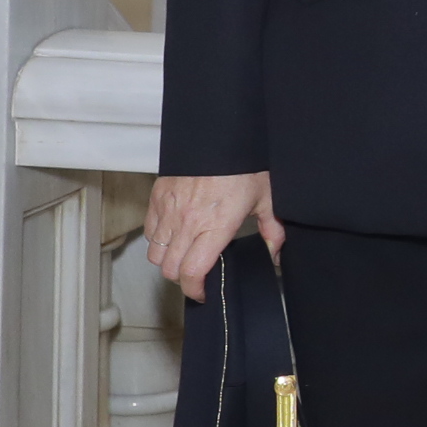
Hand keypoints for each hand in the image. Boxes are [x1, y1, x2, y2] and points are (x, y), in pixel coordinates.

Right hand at [145, 171, 281, 295]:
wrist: (220, 133)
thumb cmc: (246, 165)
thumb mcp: (267, 198)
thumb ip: (273, 231)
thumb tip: (277, 256)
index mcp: (215, 226)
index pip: (192, 272)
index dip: (195, 290)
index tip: (204, 293)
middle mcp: (187, 222)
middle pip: (169, 269)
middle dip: (182, 279)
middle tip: (197, 276)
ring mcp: (169, 210)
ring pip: (155, 253)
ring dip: (167, 261)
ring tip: (185, 256)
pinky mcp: (157, 197)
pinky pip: (149, 231)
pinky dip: (158, 240)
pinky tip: (175, 235)